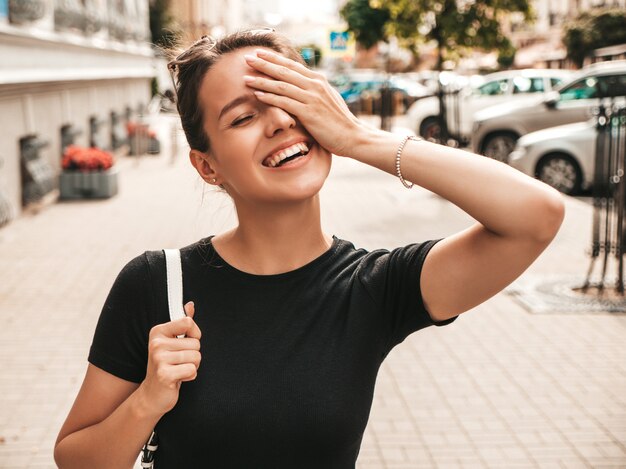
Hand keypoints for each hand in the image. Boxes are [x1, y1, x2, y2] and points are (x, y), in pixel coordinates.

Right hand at [138, 301, 200, 416]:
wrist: (152, 394)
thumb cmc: (166, 366)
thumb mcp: (172, 342)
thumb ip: (183, 324)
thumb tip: (190, 305)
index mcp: (158, 331)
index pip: (188, 322)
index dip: (194, 334)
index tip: (186, 343)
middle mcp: (156, 343)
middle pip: (196, 343)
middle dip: (194, 355)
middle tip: (179, 362)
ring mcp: (159, 359)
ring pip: (196, 357)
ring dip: (192, 366)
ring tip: (178, 370)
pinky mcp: (164, 374)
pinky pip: (192, 370)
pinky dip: (190, 376)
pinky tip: (178, 379)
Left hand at [243, 49, 364, 156]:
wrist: (353, 136)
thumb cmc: (340, 122)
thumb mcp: (328, 101)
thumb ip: (315, 92)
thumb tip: (303, 88)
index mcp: (319, 80)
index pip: (292, 66)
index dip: (274, 58)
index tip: (259, 53)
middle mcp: (315, 85)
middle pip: (284, 71)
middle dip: (264, 64)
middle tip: (247, 58)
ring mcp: (312, 98)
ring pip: (282, 85)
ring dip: (262, 81)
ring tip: (246, 78)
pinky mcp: (309, 112)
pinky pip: (285, 102)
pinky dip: (270, 97)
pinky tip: (258, 95)